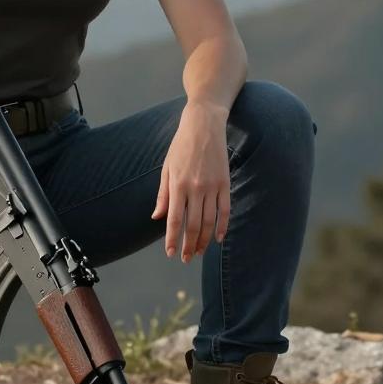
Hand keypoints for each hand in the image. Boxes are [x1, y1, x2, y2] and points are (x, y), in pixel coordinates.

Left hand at [150, 100, 230, 261]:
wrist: (204, 126)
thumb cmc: (181, 146)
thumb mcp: (167, 168)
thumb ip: (163, 194)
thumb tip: (157, 217)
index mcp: (177, 184)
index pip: (174, 219)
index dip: (172, 239)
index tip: (170, 253)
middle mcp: (195, 188)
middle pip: (193, 225)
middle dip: (189, 245)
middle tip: (185, 258)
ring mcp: (212, 186)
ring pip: (209, 221)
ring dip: (204, 240)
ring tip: (198, 252)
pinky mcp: (225, 183)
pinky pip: (225, 210)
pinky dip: (223, 227)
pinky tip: (218, 238)